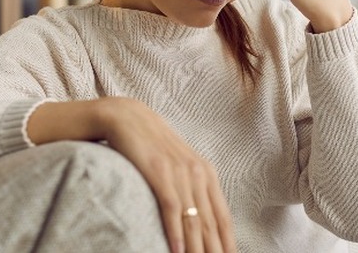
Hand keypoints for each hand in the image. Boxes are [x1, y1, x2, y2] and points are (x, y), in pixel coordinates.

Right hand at [100, 99, 235, 252]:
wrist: (128, 118)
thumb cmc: (153, 146)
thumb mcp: (179, 166)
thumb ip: (191, 188)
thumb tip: (199, 219)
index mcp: (207, 174)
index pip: (223, 217)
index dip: (229, 243)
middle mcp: (199, 173)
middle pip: (211, 223)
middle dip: (215, 251)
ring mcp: (180, 173)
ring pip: (194, 220)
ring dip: (197, 249)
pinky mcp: (159, 172)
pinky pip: (171, 208)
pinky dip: (175, 232)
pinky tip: (176, 250)